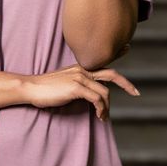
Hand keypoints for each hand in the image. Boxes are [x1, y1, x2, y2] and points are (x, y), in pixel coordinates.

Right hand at [23, 64, 139, 121]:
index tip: (128, 49)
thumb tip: (89, 96)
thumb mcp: (63, 83)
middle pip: (111, 75)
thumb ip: (77, 85)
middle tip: (136, 93)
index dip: (117, 55)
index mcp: (80, 68)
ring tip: (103, 117)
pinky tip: (99, 116)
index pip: (103, 61)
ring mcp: (80, 78)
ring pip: (104, 92)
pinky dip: (101, 109)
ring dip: (107, 107)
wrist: (30, 87)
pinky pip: (97, 99)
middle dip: (126, 84)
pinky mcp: (76, 88)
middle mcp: (82, 70)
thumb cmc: (44, 89)